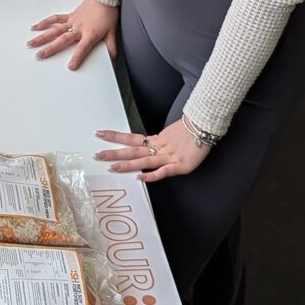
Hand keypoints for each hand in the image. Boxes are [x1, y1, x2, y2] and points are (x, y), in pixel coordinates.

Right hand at [27, 0, 117, 66]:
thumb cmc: (108, 13)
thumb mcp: (112, 33)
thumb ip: (111, 48)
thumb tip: (114, 62)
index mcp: (90, 34)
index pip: (82, 48)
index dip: (77, 58)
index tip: (71, 67)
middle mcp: (79, 28)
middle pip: (62, 40)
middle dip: (50, 49)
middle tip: (39, 56)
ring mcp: (72, 21)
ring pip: (55, 30)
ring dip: (42, 37)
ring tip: (31, 43)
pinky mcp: (69, 16)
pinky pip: (55, 19)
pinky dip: (45, 22)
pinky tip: (36, 27)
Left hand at [94, 118, 208, 181]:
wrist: (207, 127)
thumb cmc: (191, 131)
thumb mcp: (171, 136)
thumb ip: (160, 142)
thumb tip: (148, 146)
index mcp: (156, 140)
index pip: (131, 137)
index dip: (115, 136)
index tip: (99, 133)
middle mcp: (159, 148)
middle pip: (133, 150)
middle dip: (114, 153)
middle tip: (97, 155)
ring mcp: (168, 156)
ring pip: (144, 160)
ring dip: (128, 165)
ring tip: (112, 168)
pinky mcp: (180, 165)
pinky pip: (163, 171)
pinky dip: (152, 175)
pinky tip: (140, 178)